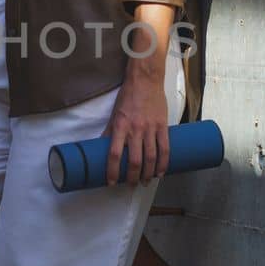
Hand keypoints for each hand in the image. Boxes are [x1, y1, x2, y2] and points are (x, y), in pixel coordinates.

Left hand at [101, 69, 169, 187]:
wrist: (146, 80)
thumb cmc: (128, 96)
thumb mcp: (114, 114)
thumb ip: (109, 132)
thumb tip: (99, 148)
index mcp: (120, 126)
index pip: (115, 154)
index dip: (113, 170)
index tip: (112, 182)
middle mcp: (135, 129)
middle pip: (135, 160)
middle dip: (133, 177)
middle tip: (131, 185)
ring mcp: (150, 128)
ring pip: (151, 158)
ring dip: (148, 174)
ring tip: (145, 182)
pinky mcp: (162, 126)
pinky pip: (165, 149)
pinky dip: (163, 164)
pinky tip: (160, 172)